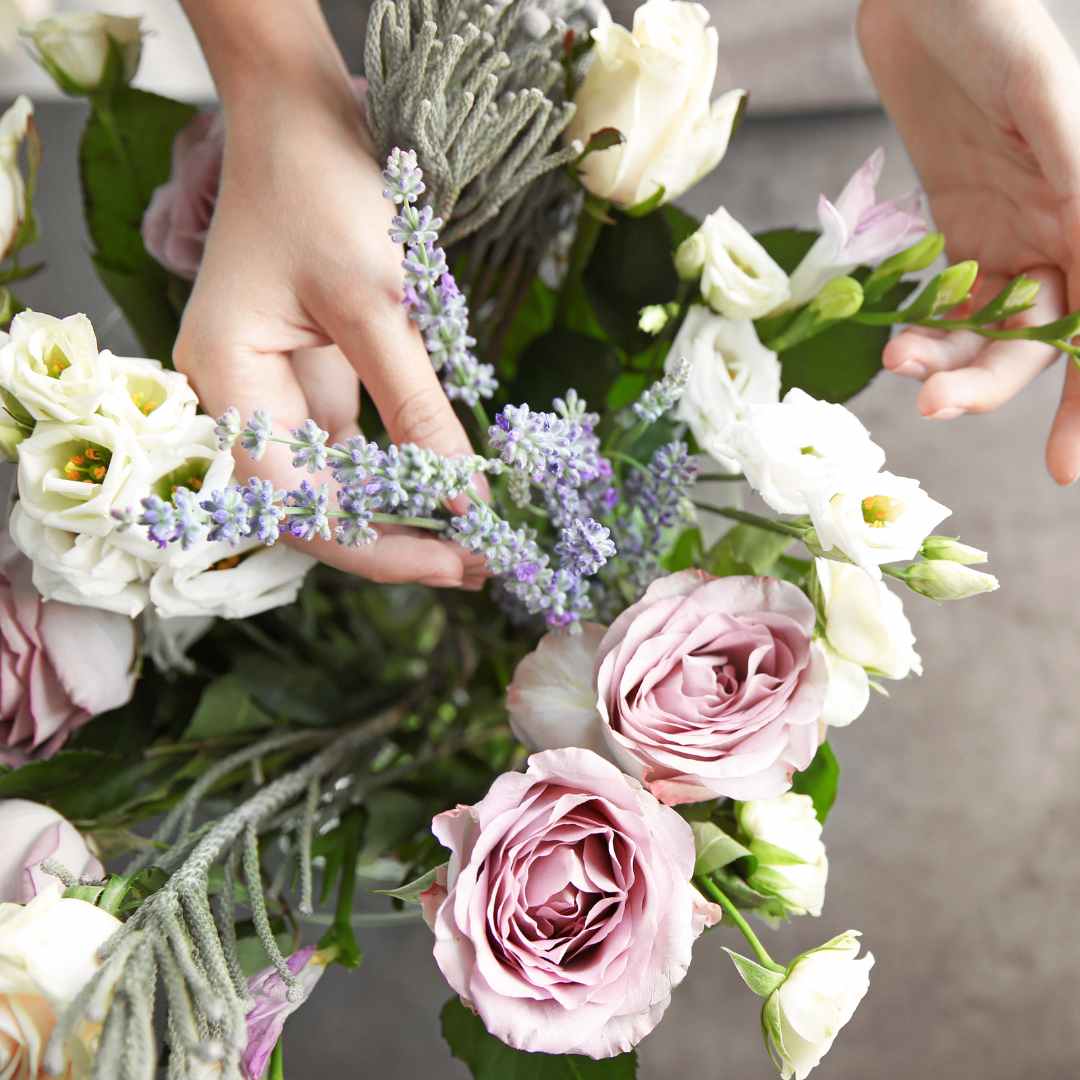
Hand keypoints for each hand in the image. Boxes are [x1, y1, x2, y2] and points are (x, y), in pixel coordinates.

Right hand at [175, 4, 483, 586]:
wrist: (303, 114)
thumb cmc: (324, 189)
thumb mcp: (378, 305)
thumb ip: (419, 409)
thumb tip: (470, 500)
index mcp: (228, 385)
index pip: (299, 506)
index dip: (380, 549)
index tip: (460, 561)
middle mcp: (240, 400)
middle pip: (316, 507)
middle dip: (398, 541)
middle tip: (481, 561)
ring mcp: (274, 390)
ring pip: (338, 484)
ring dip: (406, 512)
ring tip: (479, 536)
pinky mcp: (311, 377)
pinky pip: (355, 446)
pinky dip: (403, 470)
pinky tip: (453, 486)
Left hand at [858, 0, 1079, 483]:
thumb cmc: (990, 20)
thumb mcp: (1043, 97)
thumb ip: (1074, 177)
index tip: (1065, 467)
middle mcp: (1063, 226)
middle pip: (1043, 336)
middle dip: (992, 381)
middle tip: (933, 403)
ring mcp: (1010, 229)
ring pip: (992, 326)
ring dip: (949, 357)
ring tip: (900, 360)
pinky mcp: (961, 222)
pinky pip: (950, 298)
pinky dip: (927, 325)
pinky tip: (896, 339)